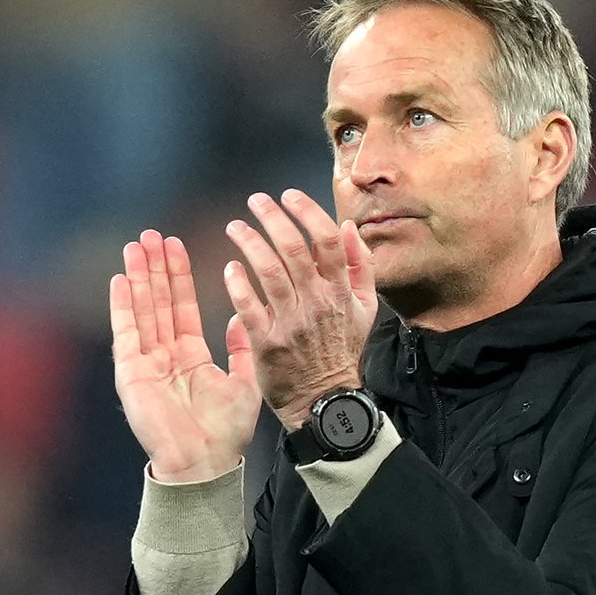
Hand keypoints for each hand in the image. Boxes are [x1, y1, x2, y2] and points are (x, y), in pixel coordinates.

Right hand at [110, 230, 261, 482]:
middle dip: (156, 268)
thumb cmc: (226, 433)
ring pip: (142, 311)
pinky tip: (121, 279)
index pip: (184, 307)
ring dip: (139, 278)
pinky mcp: (131, 374)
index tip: (178, 245)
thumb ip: (241, 349)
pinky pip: (125, 333)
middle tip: (153, 234)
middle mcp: (166, 356)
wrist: (204, 463)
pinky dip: (122, 306)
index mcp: (192, 357)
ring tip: (136, 245)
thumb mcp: (244, 384)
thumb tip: (243, 317)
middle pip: (160, 302)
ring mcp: (146, 363)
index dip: (180, 276)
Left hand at [223, 189, 377, 430]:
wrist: (326, 399)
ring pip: (269, 271)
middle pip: (294, 249)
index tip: (289, 195)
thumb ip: (362, 266)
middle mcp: (317, 302)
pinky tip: (229, 267)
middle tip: (255, 202)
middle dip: (272, 218)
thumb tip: (349, 227)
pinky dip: (237, 284)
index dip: (307, 212)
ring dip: (250, 242)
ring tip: (235, 226)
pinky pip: (248, 306)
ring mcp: (291, 322)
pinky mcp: (267, 342)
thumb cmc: (342, 351)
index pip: (327, 240)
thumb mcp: (365, 308)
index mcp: (341, 291)